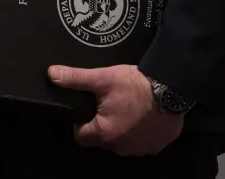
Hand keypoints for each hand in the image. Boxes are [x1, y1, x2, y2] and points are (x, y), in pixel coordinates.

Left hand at [48, 65, 183, 156]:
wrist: (172, 88)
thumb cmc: (137, 85)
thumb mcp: (102, 78)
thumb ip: (75, 78)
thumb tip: (52, 74)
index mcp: (105, 133)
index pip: (81, 137)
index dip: (80, 123)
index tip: (86, 109)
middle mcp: (122, 147)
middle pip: (101, 140)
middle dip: (101, 125)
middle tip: (108, 104)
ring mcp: (141, 149)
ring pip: (121, 143)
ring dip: (121, 129)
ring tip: (126, 108)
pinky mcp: (157, 146)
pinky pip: (141, 143)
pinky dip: (139, 132)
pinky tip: (141, 115)